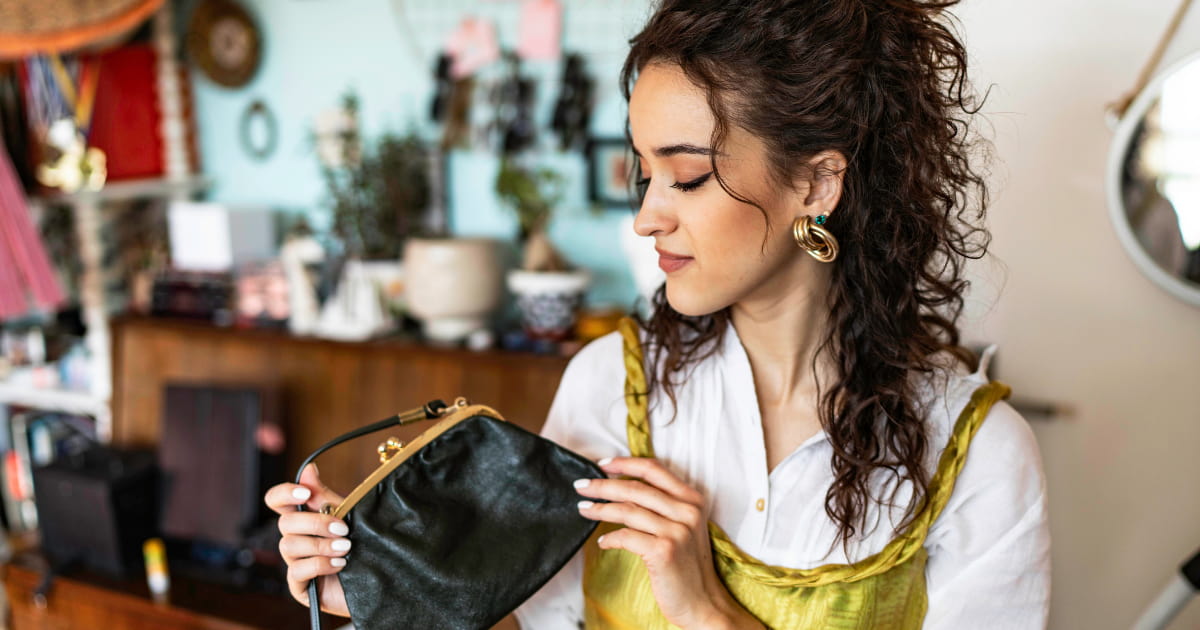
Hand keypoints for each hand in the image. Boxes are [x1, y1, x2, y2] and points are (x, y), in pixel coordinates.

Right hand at [263, 463, 349, 616]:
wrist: (380, 579)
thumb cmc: (362, 546)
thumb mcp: (348, 517)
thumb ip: (325, 497)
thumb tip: (308, 468)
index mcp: (303, 520)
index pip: (276, 501)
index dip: (284, 493)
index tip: (305, 493)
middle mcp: (295, 540)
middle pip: (285, 523)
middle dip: (315, 523)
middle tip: (343, 529)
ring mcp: (295, 564)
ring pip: (289, 546)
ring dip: (320, 545)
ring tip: (346, 548)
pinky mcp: (300, 587)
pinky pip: (297, 571)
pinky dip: (320, 565)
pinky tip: (340, 564)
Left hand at [574, 457, 764, 629]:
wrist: (703, 603)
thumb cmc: (688, 566)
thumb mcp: (683, 528)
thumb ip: (663, 507)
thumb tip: (622, 489)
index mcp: (693, 500)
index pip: (654, 470)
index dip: (625, 464)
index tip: (602, 464)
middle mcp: (687, 512)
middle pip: (636, 488)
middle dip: (603, 485)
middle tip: (581, 485)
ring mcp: (676, 531)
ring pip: (627, 510)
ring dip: (600, 508)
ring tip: (583, 509)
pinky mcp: (664, 551)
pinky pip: (626, 536)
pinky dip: (609, 538)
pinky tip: (602, 542)